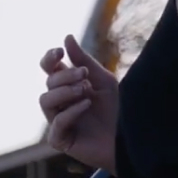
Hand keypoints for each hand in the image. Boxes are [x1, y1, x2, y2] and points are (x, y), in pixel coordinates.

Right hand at [38, 34, 118, 171]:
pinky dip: (70, 112)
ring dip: (64, 91)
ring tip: (85, 90)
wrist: (131, 138)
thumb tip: (66, 37)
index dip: (49, 58)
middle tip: (85, 76)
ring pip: (46, 100)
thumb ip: (83, 61)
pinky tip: (86, 105)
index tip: (59, 52)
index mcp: (68, 86)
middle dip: (65, 76)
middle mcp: (61, 103)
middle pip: (49, 82)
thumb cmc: (118, 109)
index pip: (49, 69)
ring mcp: (59, 121)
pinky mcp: (61, 140)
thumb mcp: (103, 80)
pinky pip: (56, 123)